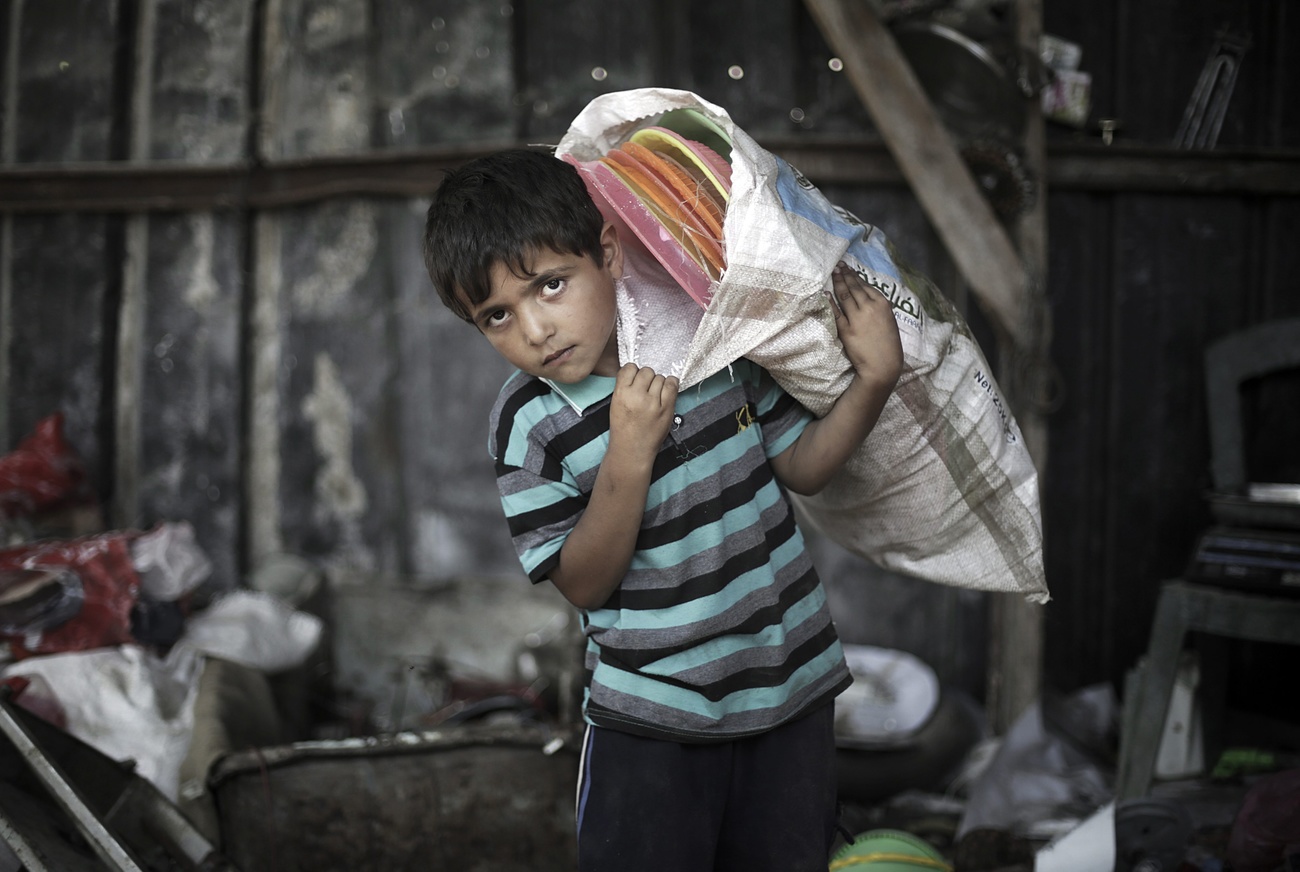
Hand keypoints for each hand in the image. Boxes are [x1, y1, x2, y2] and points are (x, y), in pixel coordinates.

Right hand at [608, 364, 678, 460]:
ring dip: (658, 383)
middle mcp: (636, 395)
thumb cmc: (623, 428)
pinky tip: (666, 391)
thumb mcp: (616, 404)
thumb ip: (625, 387)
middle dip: (647, 378)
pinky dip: (671, 385)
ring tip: (654, 395)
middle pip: (647, 371)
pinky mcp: (666, 409)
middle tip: (646, 389)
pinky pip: (672, 385)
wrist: (632, 450)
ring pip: (660, 377)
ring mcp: (653, 402)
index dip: (634, 372)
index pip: (630, 368)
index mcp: (621, 393)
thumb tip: (637, 372)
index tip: (636, 380)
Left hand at [830, 263, 903, 390]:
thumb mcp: (889, 321)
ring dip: (838, 283)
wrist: (883, 365)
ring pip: (844, 296)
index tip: (848, 269)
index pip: (865, 286)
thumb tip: (867, 298)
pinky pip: (836, 312)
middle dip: (844, 275)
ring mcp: (857, 317)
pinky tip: (826, 293)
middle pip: (853, 288)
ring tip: (833, 274)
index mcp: (883, 304)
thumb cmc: (889, 345)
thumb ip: (879, 308)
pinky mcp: (846, 329)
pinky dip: (830, 301)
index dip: (855, 276)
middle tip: (838, 266)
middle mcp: (869, 307)